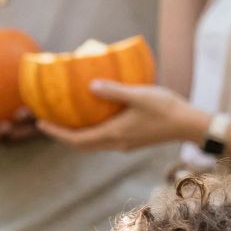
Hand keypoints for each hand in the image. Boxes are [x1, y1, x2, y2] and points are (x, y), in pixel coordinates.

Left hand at [36, 83, 199, 154]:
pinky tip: (93, 117)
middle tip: (47, 122)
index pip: (77, 140)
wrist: (189, 125)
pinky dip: (92, 131)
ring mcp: (124, 145)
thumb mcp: (139, 95)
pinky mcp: (132, 141)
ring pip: (93, 144)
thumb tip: (90, 85)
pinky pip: (104, 139)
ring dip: (77, 135)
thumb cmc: (166, 108)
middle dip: (62, 136)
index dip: (56, 134)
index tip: (41, 123)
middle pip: (81, 145)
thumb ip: (114, 91)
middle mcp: (116, 144)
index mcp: (114, 134)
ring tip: (66, 119)